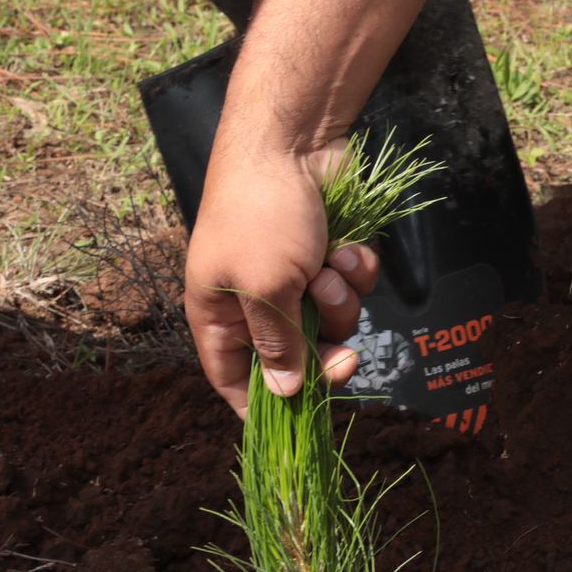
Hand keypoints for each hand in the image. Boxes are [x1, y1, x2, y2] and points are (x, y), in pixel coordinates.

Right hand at [184, 141, 380, 416]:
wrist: (292, 141)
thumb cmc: (261, 214)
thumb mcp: (265, 288)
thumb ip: (277, 344)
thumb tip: (283, 392)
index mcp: (218, 313)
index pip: (233, 377)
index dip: (259, 406)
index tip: (291, 430)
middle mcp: (253, 298)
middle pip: (296, 356)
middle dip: (324, 353)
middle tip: (347, 360)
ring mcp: (293, 274)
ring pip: (331, 319)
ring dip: (339, 301)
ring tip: (329, 270)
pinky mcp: (327, 252)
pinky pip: (351, 286)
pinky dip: (354, 271)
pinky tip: (346, 247)